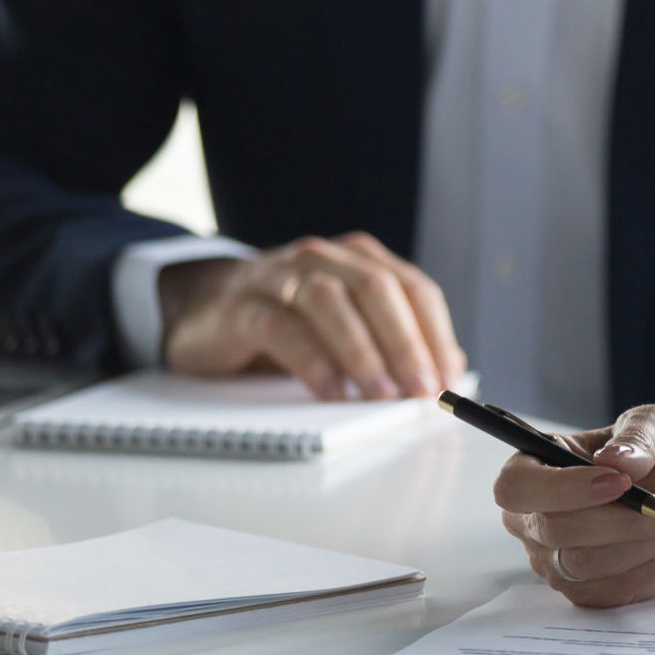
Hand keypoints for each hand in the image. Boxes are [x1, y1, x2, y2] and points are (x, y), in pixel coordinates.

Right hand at [161, 232, 465, 400]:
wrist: (204, 307)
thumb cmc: (288, 321)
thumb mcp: (347, 324)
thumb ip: (394, 338)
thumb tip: (449, 370)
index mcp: (361, 259)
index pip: (414, 289)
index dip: (436, 334)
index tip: (449, 379)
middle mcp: (324, 258)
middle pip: (378, 290)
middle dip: (406, 342)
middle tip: (421, 390)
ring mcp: (281, 276)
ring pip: (330, 302)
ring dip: (363, 352)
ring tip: (382, 395)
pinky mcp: (243, 305)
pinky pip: (282, 328)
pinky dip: (313, 362)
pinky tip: (331, 392)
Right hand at [496, 403, 654, 607]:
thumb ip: (638, 435)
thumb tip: (615, 460)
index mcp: (533, 467)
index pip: (516, 487)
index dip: (563, 489)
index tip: (621, 482)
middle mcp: (532, 520)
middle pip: (558, 530)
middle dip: (628, 520)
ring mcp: (554, 562)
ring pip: (589, 565)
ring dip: (651, 542)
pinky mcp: (584, 592)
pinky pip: (615, 588)